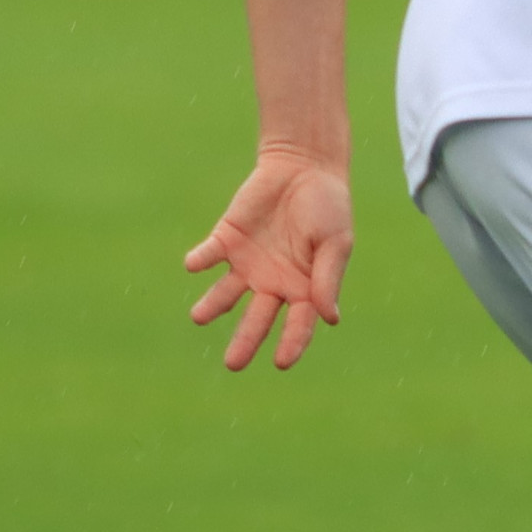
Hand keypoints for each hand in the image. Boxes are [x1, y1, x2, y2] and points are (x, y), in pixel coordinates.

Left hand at [185, 148, 354, 369]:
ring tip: (199, 316)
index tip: (281, 362)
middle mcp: (272, 282)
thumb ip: (328, 278)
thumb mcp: (335, 243)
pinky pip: (208, 254)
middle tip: (232, 364)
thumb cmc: (328, 207)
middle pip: (256, 318)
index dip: (292, 343)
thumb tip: (329, 319)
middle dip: (244, 341)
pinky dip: (200, 260)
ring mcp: (247, 263)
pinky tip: (196, 263)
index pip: (297, 323)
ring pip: (225, 294)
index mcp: (304, 287)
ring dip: (212, 305)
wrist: (304, 168)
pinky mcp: (226, 240)